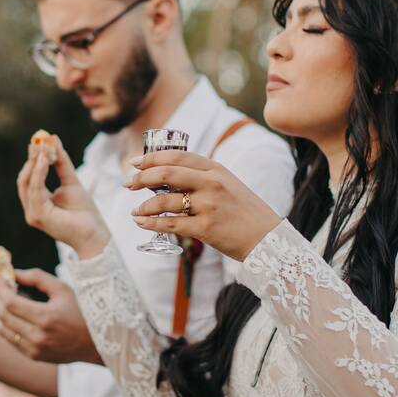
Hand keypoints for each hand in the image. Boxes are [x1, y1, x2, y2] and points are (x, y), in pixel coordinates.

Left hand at [0, 269, 101, 363]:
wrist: (96, 343)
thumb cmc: (81, 311)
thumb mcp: (62, 289)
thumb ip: (37, 278)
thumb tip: (14, 273)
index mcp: (46, 317)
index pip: (10, 302)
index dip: (0, 288)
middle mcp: (38, 336)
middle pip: (3, 315)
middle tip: (0, 286)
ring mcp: (35, 349)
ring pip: (3, 330)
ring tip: (4, 299)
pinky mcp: (34, 357)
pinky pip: (11, 340)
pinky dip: (6, 325)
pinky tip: (12, 314)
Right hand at [17, 137, 108, 258]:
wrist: (94, 233)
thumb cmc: (84, 212)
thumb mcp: (71, 182)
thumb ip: (61, 163)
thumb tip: (53, 141)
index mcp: (37, 202)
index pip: (29, 178)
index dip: (33, 159)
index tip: (40, 141)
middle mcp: (31, 208)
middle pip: (24, 179)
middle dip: (31, 158)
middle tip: (40, 140)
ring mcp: (33, 213)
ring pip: (27, 182)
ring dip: (35, 162)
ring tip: (44, 147)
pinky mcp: (38, 215)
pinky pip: (35, 189)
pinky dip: (39, 172)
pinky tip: (46, 159)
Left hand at [126, 151, 281, 260]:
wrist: (269, 239)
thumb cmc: (246, 212)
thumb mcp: (228, 184)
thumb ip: (203, 177)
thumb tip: (168, 177)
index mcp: (216, 169)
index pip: (177, 157)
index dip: (152, 158)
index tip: (134, 162)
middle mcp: (211, 184)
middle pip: (167, 174)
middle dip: (142, 177)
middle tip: (128, 184)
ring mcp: (209, 206)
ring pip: (165, 201)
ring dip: (145, 206)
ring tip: (136, 211)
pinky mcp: (206, 229)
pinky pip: (171, 225)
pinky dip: (152, 224)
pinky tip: (142, 223)